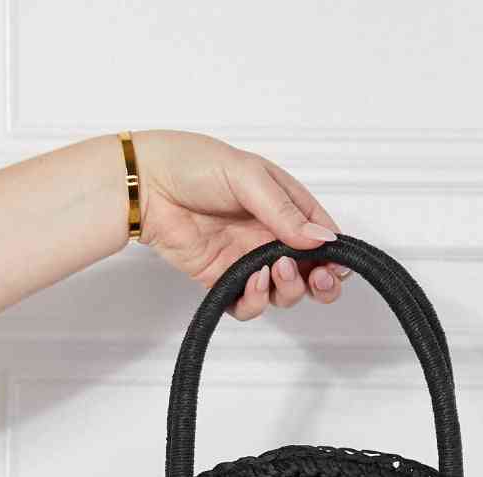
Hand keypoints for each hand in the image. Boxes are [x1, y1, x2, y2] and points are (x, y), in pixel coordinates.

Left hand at [130, 130, 349, 319]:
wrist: (147, 185)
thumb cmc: (194, 165)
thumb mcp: (248, 177)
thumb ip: (285, 212)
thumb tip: (322, 239)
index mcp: (285, 205)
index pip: (323, 237)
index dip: (335, 256)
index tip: (336, 266)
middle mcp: (271, 235)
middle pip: (311, 273)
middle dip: (321, 282)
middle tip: (317, 279)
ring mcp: (249, 259)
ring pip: (284, 293)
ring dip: (288, 289)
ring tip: (273, 269)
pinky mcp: (225, 280)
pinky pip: (250, 304)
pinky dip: (256, 300)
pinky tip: (251, 280)